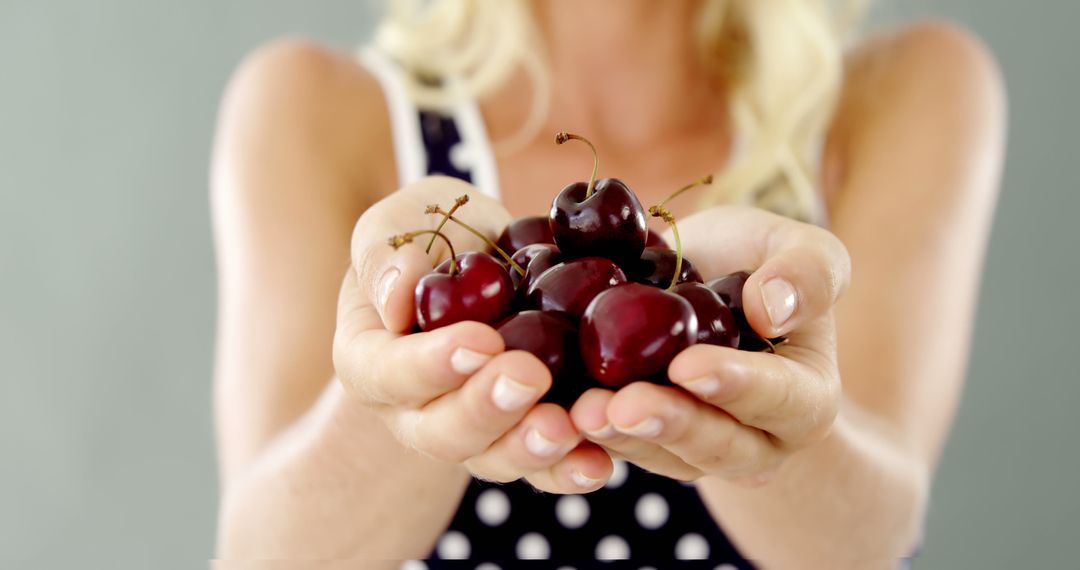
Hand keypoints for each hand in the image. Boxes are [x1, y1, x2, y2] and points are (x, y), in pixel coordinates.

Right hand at [333, 176, 612, 492]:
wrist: (486, 262)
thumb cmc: (434, 238)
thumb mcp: (400, 222)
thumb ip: (384, 253)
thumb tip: (395, 299)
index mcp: (370, 361)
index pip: (388, 373)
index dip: (431, 365)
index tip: (481, 341)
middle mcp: (413, 412)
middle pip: (441, 432)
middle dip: (487, 409)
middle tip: (529, 376)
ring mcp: (470, 435)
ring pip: (492, 459)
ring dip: (530, 448)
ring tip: (568, 426)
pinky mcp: (520, 441)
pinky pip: (543, 468)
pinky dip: (571, 468)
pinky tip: (601, 462)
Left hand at [570, 206, 850, 484]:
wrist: (699, 280)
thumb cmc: (759, 262)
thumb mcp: (801, 247)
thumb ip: (810, 269)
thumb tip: (775, 309)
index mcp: (804, 397)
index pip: (779, 398)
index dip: (736, 385)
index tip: (688, 366)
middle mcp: (756, 441)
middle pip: (716, 445)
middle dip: (668, 425)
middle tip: (623, 406)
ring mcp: (695, 450)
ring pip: (660, 455)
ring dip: (619, 436)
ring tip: (580, 413)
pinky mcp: (645, 446)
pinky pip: (617, 447)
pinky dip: (586, 433)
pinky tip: (555, 413)